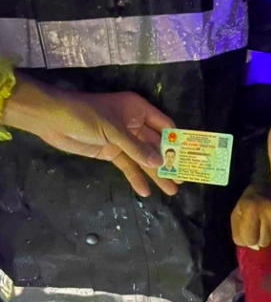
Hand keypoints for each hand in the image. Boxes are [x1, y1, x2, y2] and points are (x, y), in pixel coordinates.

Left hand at [40, 91, 178, 196]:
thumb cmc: (84, 115)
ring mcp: (123, 140)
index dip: (177, 141)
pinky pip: (128, 166)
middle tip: (183, 179)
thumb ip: (137, 148)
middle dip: (169, 162)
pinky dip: (136, 177)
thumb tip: (160, 163)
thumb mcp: (113, 130)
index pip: (165, 126)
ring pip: (144, 158)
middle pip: (157, 145)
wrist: (51, 120)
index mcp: (138, 110)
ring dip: (156, 174)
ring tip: (171, 191)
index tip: (190, 156)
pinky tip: (145, 191)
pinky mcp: (112, 152)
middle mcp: (134, 124)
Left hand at [232, 184, 270, 248]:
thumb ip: (239, 234)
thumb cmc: (250, 202)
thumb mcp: (236, 215)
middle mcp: (268, 209)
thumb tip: (255, 248)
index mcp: (249, 207)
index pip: (248, 240)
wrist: (270, 184)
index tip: (249, 227)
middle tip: (260, 224)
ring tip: (269, 223)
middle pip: (263, 242)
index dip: (247, 237)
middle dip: (260, 237)